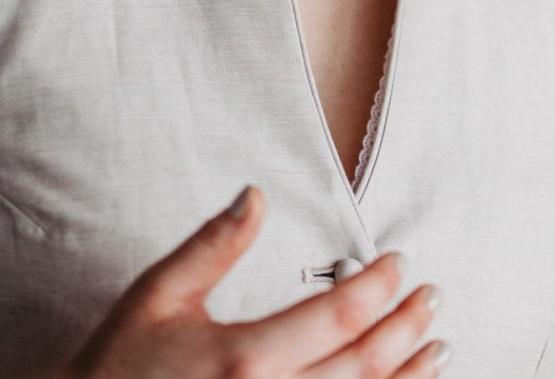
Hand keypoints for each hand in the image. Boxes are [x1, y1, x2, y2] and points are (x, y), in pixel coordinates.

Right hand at [59, 185, 447, 377]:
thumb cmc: (119, 366)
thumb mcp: (159, 294)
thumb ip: (214, 244)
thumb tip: (256, 194)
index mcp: (243, 357)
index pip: (338, 317)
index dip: (378, 288)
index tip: (399, 263)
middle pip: (363, 366)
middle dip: (406, 328)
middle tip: (432, 299)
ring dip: (408, 378)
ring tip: (436, 349)